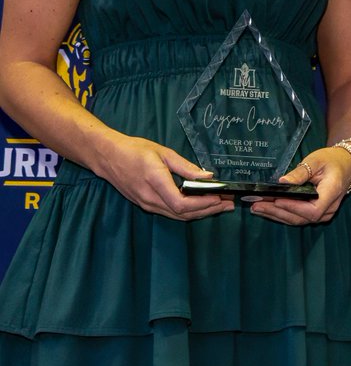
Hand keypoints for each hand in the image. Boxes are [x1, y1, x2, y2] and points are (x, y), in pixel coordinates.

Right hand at [94, 134, 233, 220]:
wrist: (108, 157)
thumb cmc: (135, 150)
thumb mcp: (163, 153)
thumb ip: (185, 167)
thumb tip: (207, 176)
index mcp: (155, 182)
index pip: (181, 203)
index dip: (202, 204)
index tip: (220, 198)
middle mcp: (150, 198)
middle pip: (182, 213)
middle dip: (208, 210)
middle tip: (228, 204)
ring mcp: (146, 204)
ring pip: (176, 216)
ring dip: (199, 213)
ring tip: (220, 206)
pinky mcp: (145, 205)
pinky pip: (169, 213)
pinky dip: (187, 212)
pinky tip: (200, 206)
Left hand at [250, 145, 350, 225]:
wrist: (346, 164)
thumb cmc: (331, 160)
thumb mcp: (316, 160)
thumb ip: (300, 172)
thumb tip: (281, 182)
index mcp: (332, 192)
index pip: (314, 210)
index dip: (295, 208)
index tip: (277, 201)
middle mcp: (329, 207)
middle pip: (303, 218)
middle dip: (278, 212)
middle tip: (257, 205)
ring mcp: (324, 213)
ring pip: (299, 220)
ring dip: (277, 215)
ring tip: (257, 208)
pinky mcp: (317, 214)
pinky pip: (299, 217)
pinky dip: (283, 214)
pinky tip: (268, 210)